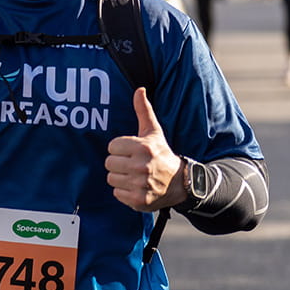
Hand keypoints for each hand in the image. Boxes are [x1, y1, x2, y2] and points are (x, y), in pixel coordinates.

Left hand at [105, 88, 184, 211]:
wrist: (181, 183)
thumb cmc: (161, 154)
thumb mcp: (154, 132)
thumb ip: (143, 110)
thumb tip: (139, 89)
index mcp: (143, 147)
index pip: (111, 147)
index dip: (119, 149)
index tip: (132, 151)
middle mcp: (142, 166)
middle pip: (109, 163)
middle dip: (118, 163)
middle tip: (132, 164)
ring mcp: (140, 184)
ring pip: (111, 178)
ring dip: (120, 177)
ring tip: (134, 175)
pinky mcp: (139, 200)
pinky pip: (117, 193)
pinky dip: (124, 192)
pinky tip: (136, 187)